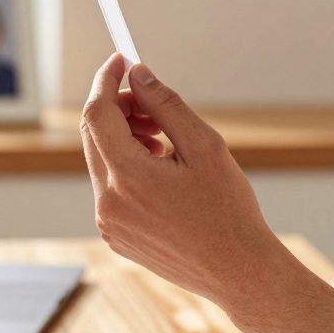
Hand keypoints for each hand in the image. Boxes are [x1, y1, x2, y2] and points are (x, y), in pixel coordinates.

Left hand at [80, 53, 289, 305]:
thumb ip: (165, 105)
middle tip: (151, 103)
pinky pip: (111, 189)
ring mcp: (110, 224)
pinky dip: (128, 170)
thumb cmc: (230, 210)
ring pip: (103, 162)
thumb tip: (138, 75)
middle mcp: (109, 203)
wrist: (238, 271)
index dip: (107, 81)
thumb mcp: (205, 146)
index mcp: (129, 177)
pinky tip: (164, 174)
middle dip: (118, 109)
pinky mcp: (117, 238)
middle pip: (94, 136)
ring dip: (125, 140)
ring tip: (166, 144)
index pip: (97, 113)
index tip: (122, 61)